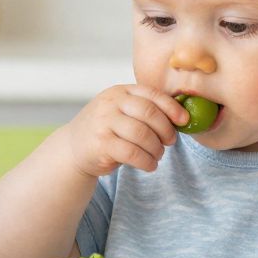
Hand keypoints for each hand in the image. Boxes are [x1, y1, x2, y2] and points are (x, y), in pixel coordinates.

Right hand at [58, 84, 189, 177]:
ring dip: (156, 148)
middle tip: (170, 142)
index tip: (184, 120)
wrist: (73, 148)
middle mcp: (110, 104)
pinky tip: (150, 165)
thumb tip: (181, 118)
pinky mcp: (101, 144)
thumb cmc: (106, 130)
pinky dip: (146, 161)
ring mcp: (104, 123)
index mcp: (120, 92)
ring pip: (142, 134)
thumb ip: (144, 110)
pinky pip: (132, 153)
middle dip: (166, 129)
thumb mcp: (121, 112)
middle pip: (149, 113)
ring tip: (157, 155)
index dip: (172, 107)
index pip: (151, 94)